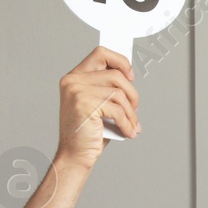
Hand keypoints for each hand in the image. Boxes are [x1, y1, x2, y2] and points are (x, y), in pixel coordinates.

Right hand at [56, 47, 138, 168]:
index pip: (101, 53)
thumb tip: (130, 77)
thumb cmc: (89, 131)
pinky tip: (128, 132)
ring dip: (131, 112)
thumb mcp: (99, 104)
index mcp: (75, 76)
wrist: (75, 155)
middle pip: (116, 74)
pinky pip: (117, 109)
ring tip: (132, 125)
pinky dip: (127, 123)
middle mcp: (73, 80)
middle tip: (134, 111)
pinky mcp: (84, 104)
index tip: (131, 76)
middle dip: (132, 95)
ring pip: (119, 93)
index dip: (121, 61)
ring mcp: (77, 91)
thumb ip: (108, 88)